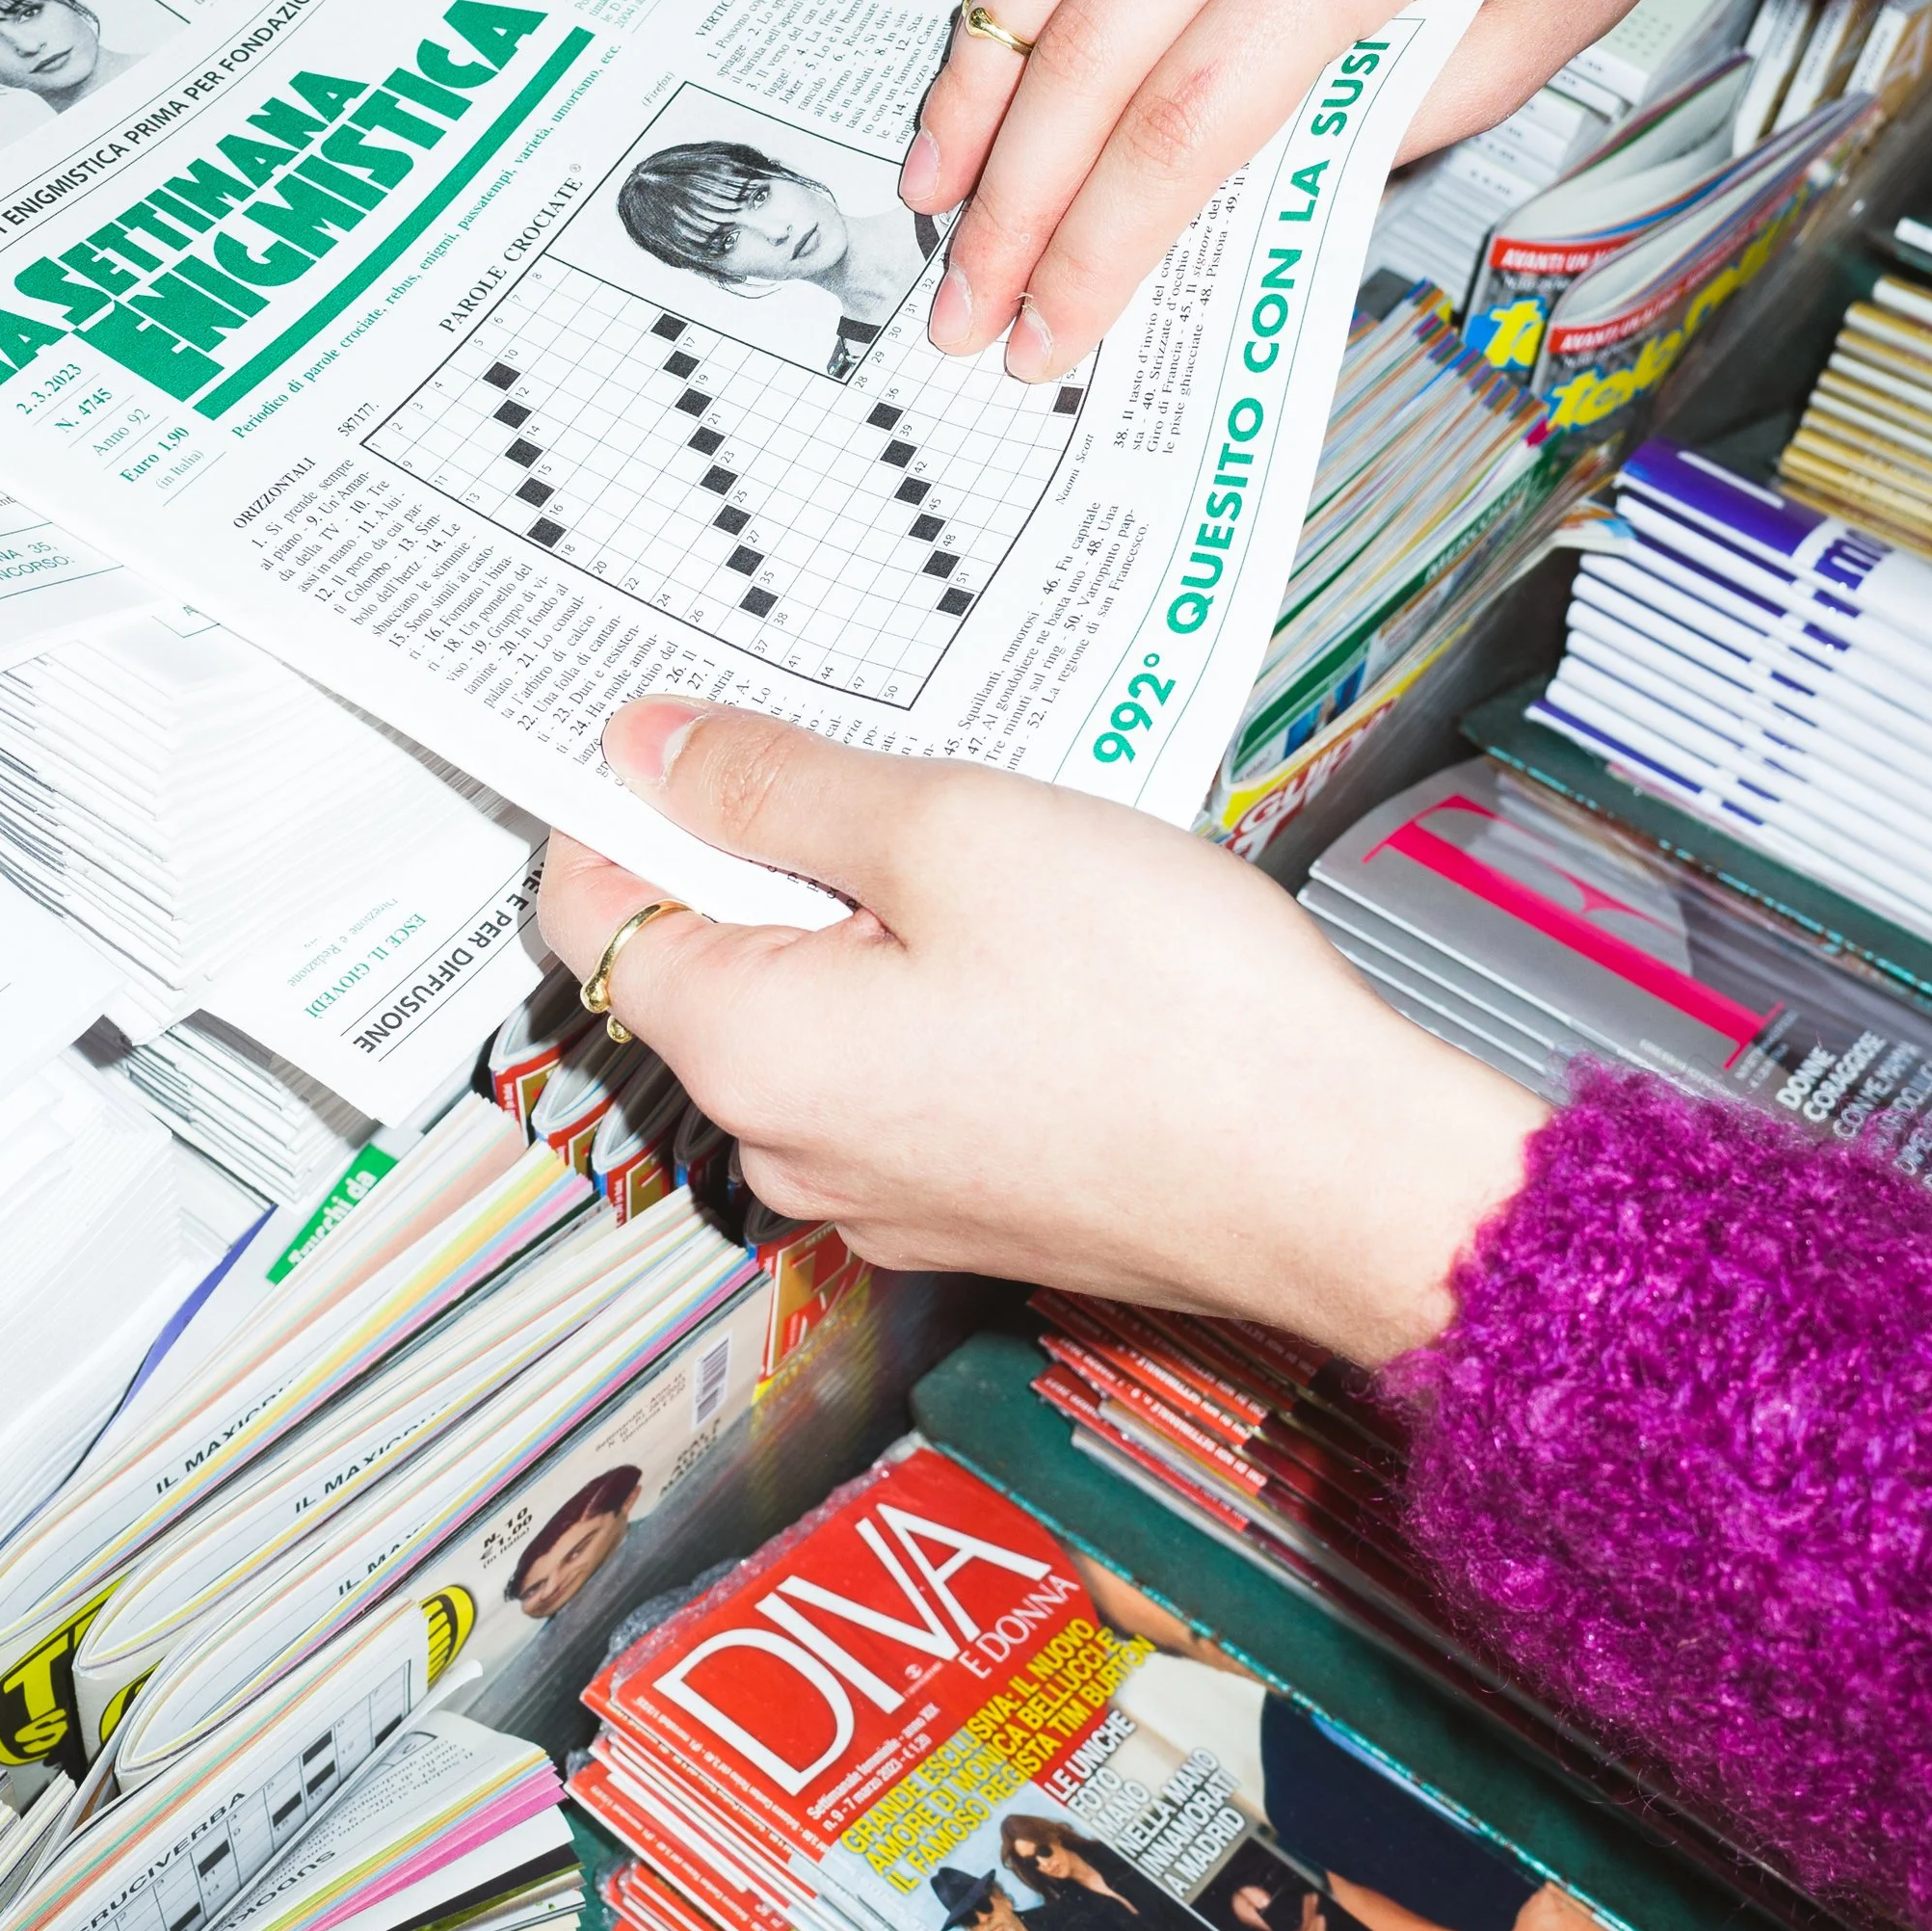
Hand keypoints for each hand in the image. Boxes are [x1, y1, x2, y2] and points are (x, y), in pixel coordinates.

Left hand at [535, 700, 1543, 1362]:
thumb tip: (648, 746)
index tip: (699, 725)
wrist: (1341, 1175)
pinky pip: (895, 1072)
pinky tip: (1039, 945)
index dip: (628, 800)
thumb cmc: (1164, 1006)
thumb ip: (778, 784)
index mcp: (749, 1053)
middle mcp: (785, 1149)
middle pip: (702, 961)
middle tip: (898, 775)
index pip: (590, 910)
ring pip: (810, 1013)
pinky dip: (933, 994)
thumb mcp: (952, 828)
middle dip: (769, 854)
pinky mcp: (964, 1205)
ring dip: (866, 921)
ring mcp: (876, 1195)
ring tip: (992, 858)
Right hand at [898, 0, 1852, 378]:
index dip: (1095, 246)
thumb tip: (1222, 215)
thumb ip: (1360, 131)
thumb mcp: (1518, 48)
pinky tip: (987, 31)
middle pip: (1085, 48)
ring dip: (975, 83)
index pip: (1181, 125)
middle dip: (1008, 200)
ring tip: (937, 182)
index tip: (1049, 326)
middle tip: (961, 295)